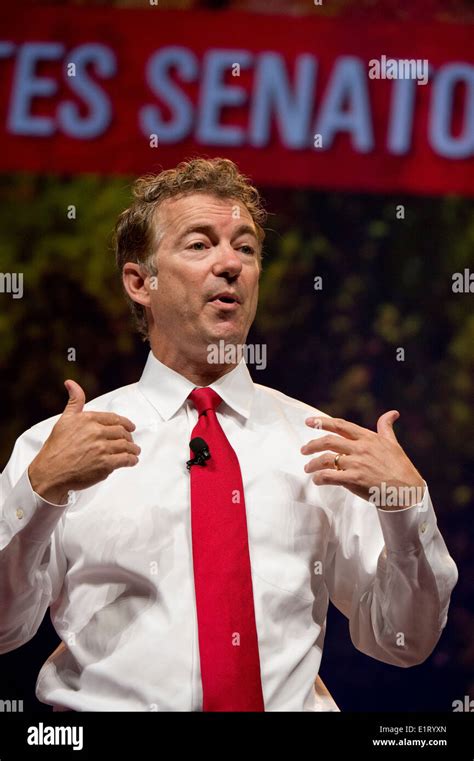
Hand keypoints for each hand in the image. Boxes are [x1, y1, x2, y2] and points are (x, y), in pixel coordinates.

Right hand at [28, 380, 139, 504]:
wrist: (50, 471)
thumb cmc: (56, 448)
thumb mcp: (64, 419)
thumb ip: (74, 401)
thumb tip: (71, 383)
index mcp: (89, 419)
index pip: (114, 418)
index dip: (125, 423)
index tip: (130, 427)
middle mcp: (97, 432)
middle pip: (122, 432)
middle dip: (129, 437)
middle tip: (131, 441)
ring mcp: (102, 448)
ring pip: (125, 446)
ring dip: (133, 449)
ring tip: (135, 452)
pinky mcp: (105, 464)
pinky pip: (125, 459)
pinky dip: (131, 460)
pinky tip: (132, 460)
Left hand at [300, 411, 423, 508]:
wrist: (407, 491)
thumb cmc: (400, 467)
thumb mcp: (393, 443)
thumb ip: (386, 427)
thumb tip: (393, 413)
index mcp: (368, 438)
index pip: (341, 425)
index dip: (322, 422)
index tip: (309, 421)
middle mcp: (360, 448)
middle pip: (328, 441)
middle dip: (312, 445)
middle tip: (303, 450)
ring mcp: (357, 464)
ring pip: (326, 459)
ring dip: (313, 464)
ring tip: (307, 468)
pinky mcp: (355, 479)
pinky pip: (330, 476)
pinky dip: (320, 478)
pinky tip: (317, 480)